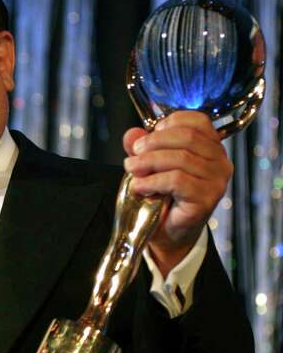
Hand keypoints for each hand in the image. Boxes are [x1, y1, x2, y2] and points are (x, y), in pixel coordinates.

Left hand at [122, 111, 232, 274]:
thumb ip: (141, 147)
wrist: (168, 232)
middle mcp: (220, 161)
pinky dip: (152, 181)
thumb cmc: (163, 195)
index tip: (148, 137)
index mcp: (211, 147)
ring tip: (131, 170)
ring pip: (180, 158)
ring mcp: (216, 181)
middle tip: (133, 154)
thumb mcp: (149, 165)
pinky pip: (176, 181)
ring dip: (148, 162)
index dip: (168, 123)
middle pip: (187, 137)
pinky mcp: (206, 199)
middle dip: (153, 143)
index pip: (196, 120)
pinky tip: (139, 187)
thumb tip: (131, 134)